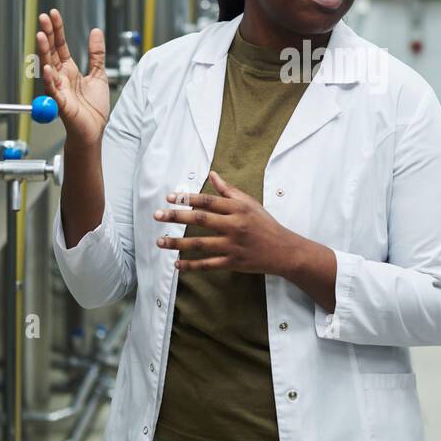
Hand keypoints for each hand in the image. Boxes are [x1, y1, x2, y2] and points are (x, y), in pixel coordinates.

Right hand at [36, 8, 109, 147]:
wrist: (94, 130)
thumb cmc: (93, 108)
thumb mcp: (99, 75)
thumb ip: (96, 54)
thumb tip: (95, 32)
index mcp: (69, 70)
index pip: (60, 45)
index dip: (57, 30)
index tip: (54, 14)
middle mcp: (60, 77)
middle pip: (51, 52)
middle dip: (48, 34)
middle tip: (43, 17)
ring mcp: (58, 89)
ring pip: (48, 67)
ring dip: (43, 51)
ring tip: (42, 36)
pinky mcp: (60, 103)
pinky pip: (52, 90)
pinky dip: (49, 79)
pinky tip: (47, 67)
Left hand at [152, 170, 300, 275]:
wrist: (284, 251)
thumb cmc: (265, 224)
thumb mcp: (250, 203)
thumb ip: (229, 190)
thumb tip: (213, 174)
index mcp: (238, 208)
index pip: (208, 201)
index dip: (187, 198)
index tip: (170, 197)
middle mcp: (234, 225)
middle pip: (200, 219)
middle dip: (176, 216)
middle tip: (157, 215)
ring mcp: (233, 245)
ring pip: (200, 244)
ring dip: (177, 242)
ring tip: (160, 241)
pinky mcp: (233, 262)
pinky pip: (208, 265)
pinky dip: (192, 265)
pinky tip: (177, 264)